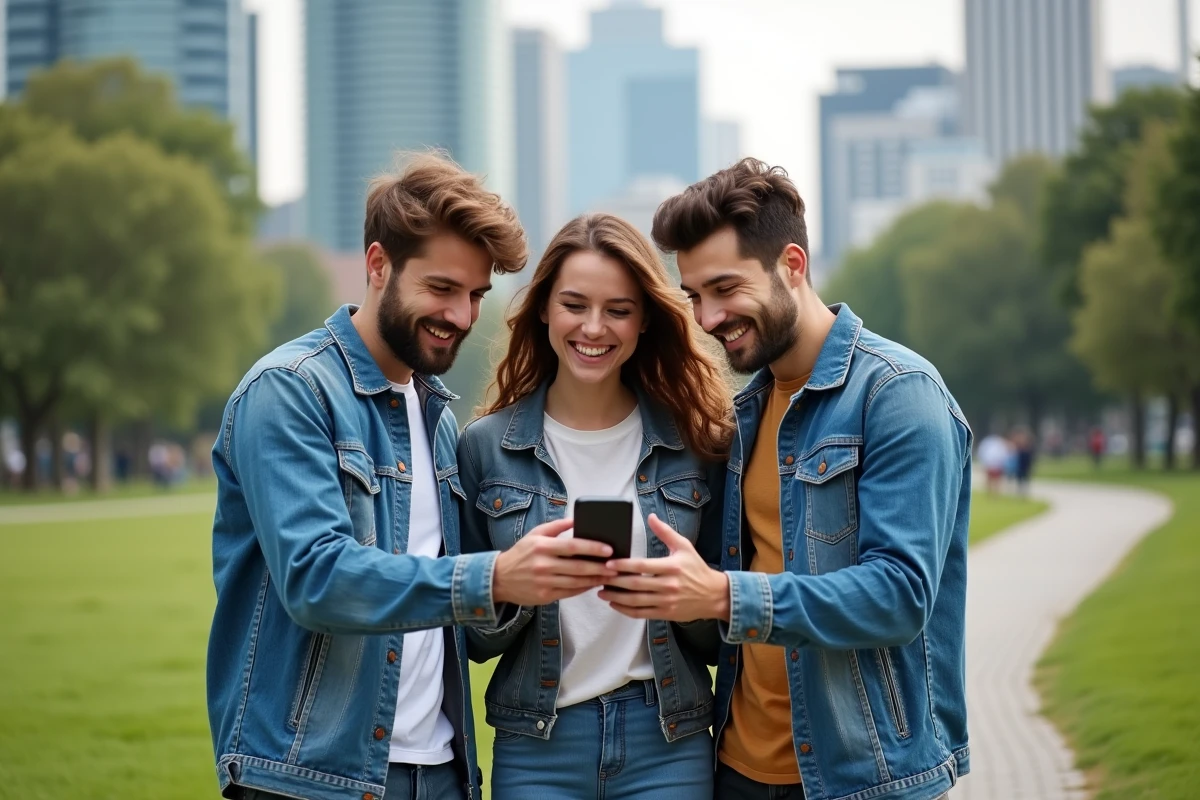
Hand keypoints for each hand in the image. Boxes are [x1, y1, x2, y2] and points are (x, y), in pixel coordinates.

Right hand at [493, 518, 617, 605]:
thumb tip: (576, 519)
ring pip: (577, 582)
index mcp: (542, 547)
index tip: (608, 549)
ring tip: (610, 576)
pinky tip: (594, 584)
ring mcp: (545, 582)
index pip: (573, 546)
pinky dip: (584, 588)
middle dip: (600, 567)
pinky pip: (570, 592)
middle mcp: (544, 565)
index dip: (593, 548)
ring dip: (596, 579)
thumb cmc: (521, 553)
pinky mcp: (545, 596)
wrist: (499, 578)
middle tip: (616, 566)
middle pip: (578, 567)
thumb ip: (556, 526)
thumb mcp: (535, 534)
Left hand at [598, 513, 729, 622]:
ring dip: (616, 597)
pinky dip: (626, 610)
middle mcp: (669, 585)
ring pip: (636, 601)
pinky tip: (615, 604)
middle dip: (615, 581)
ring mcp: (667, 601)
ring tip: (601, 591)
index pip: (643, 566)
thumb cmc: (697, 568)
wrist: (714, 595)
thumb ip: (665, 532)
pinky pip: (642, 613)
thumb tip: (651, 516)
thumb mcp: (684, 546)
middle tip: (599, 576)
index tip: (609, 563)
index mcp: (672, 567)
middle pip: (636, 584)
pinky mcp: (666, 613)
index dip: (624, 565)